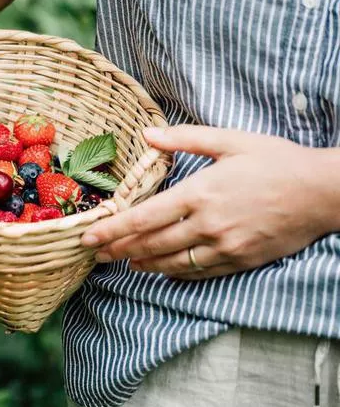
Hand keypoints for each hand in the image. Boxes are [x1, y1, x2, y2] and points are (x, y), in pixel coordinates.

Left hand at [80, 126, 339, 279]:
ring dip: (141, 264)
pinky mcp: (239, 260)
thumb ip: (184, 139)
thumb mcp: (230, 141)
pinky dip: (173, 272)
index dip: (113, 229)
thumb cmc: (276, 161)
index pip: (144, 217)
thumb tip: (146, 133)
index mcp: (200, 193)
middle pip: (151, 243)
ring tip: (121, 262)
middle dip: (118, 249)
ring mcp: (224, 246)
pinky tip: (159, 270)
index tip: (89, 236)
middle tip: (94, 253)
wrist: (323, 192)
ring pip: (171, 262)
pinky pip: (198, 271)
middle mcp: (207, 224)